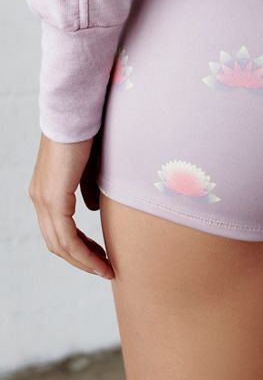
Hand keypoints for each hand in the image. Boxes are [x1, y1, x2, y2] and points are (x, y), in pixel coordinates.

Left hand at [28, 132, 113, 279]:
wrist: (77, 110)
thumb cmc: (87, 131)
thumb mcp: (90, 166)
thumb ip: (88, 188)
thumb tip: (92, 209)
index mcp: (46, 189)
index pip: (58, 229)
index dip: (79, 247)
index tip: (101, 256)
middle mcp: (39, 197)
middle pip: (57, 242)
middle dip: (82, 259)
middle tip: (105, 268)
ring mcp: (43, 198)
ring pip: (60, 244)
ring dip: (84, 261)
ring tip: (106, 269)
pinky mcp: (53, 197)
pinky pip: (67, 236)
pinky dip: (84, 252)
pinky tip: (100, 259)